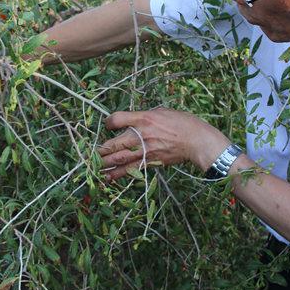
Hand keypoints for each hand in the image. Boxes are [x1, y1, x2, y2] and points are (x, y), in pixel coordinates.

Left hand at [97, 107, 229, 181]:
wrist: (197, 141)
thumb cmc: (182, 123)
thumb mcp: (162, 111)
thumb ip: (145, 116)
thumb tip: (134, 119)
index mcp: (144, 118)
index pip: (117, 119)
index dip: (109, 122)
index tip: (108, 125)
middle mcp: (141, 135)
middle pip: (114, 143)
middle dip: (101, 149)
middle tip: (92, 153)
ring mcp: (145, 150)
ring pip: (119, 159)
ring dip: (105, 163)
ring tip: (94, 166)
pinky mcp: (151, 162)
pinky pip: (131, 169)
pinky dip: (118, 174)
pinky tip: (108, 177)